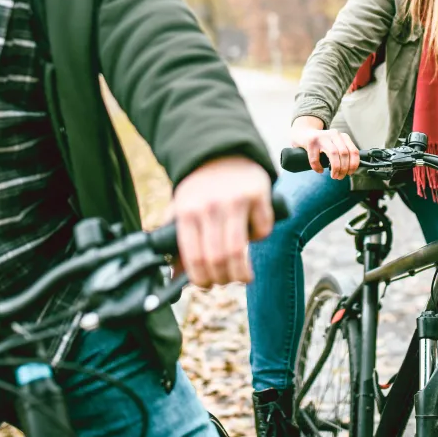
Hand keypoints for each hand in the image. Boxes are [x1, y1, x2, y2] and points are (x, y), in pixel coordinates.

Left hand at [170, 156, 272, 286]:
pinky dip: (260, 238)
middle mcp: (209, 206)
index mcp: (186, 212)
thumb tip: (175, 279)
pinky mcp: (258, 194)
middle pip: (218, 258)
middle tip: (226, 281)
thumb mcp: (182, 210)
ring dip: (242, 272)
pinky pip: (262, 229)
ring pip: (240, 250)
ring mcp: (235, 199)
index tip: (207, 285)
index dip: (201, 279)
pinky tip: (253, 233)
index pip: (194, 257)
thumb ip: (177, 243)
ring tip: (242, 276)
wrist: (221, 151)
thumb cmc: (200, 188)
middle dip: (223, 278)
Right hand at [291, 117, 359, 179]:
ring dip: (335, 168)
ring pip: (333, 153)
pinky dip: (318, 167)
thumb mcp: (336, 145)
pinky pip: (316, 158)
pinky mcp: (311, 141)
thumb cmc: (322, 144)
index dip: (353, 164)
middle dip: (344, 168)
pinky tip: (319, 170)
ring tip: (334, 176)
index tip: (350, 173)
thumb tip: (351, 169)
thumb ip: (344, 152)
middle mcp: (334, 134)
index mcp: (343, 136)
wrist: (304, 134)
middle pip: (344, 153)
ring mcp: (322, 137)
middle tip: (340, 177)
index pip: (353, 151)